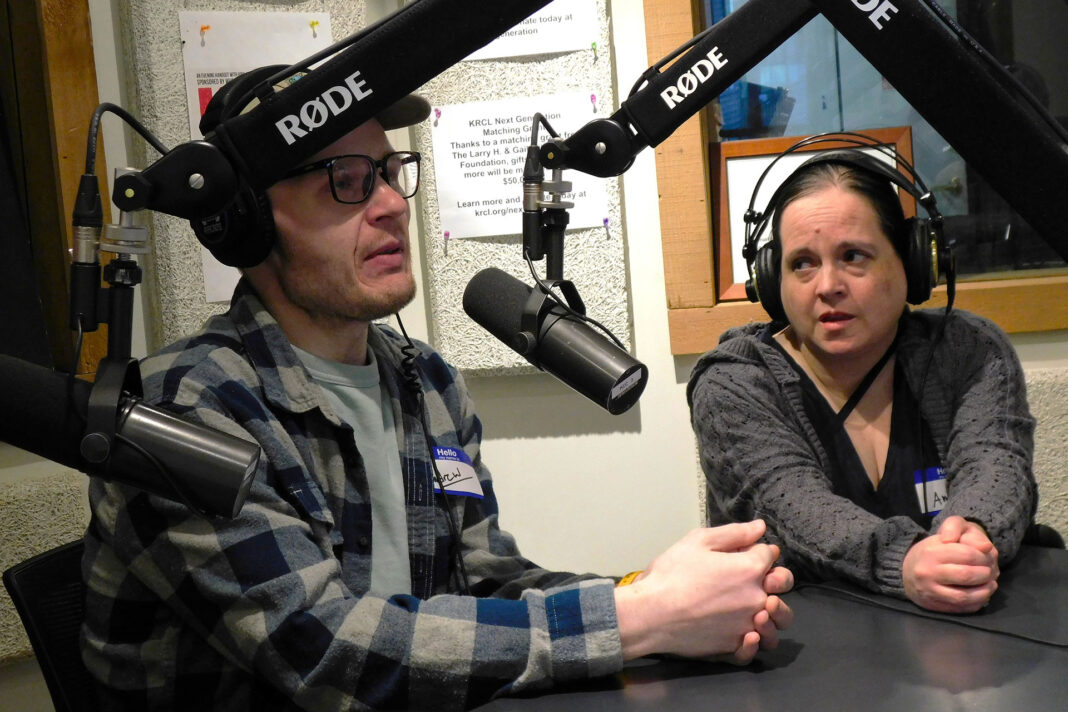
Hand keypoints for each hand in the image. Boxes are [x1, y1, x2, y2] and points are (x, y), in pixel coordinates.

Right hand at [615, 521, 792, 660]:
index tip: (744, 551)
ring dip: (774, 610)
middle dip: (775, 575)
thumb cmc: (671, 574)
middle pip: (783, 584)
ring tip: (756, 607)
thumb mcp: (698, 541)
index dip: (757, 549)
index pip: (770, 553)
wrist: (650, 614)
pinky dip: (755, 640)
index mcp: (750, 568)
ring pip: (779, 620)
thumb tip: (760, 528)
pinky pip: (757, 647)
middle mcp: (756, 597)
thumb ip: (734, 533)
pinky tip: (744, 632)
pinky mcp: (734, 645)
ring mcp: (747, 624)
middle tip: (754, 576)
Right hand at [902, 516, 998, 612]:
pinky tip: (981, 595)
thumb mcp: (945, 533)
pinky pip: (961, 608)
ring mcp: (929, 591)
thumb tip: (986, 547)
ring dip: (984, 592)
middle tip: (991, 571)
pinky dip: (976, 603)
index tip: (988, 556)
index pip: (967, 554)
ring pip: (964, 596)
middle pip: (966, 575)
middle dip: (986, 574)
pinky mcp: (934, 606)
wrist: (907, 571)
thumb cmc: (932, 550)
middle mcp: (928, 572)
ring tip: (991, 584)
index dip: (984, 556)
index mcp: (931, 552)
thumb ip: (962, 531)